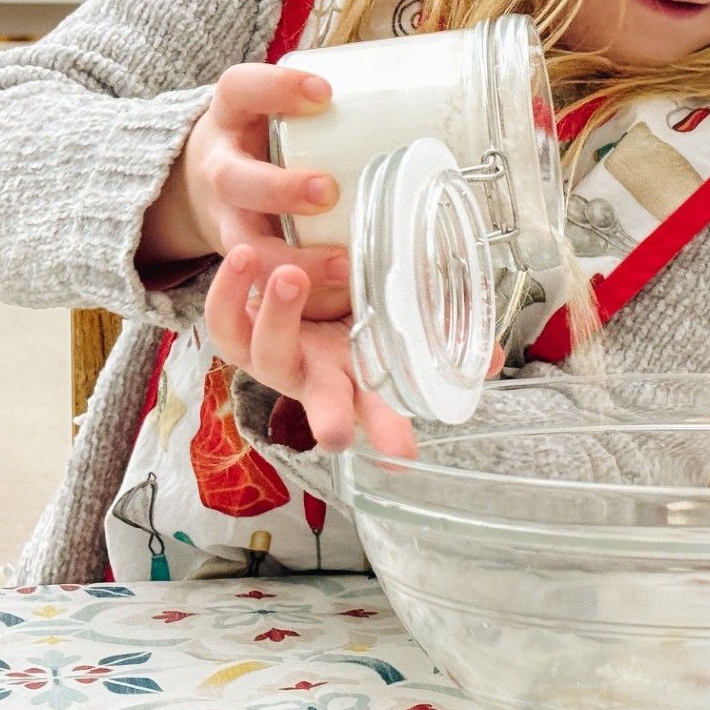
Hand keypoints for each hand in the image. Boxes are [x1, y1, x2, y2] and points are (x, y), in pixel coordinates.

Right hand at [140, 64, 349, 317]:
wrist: (202, 182)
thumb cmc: (265, 136)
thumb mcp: (277, 106)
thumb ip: (326, 101)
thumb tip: (423, 88)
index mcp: (231, 116)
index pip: (241, 90)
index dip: (275, 89)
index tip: (324, 92)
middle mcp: (219, 167)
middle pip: (235, 178)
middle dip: (280, 189)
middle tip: (327, 191)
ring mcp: (223, 217)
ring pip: (243, 245)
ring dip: (290, 257)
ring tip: (341, 264)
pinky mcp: (239, 259)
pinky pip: (261, 283)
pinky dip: (300, 292)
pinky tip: (341, 294)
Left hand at [205, 246, 418, 456]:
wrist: (283, 270)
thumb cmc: (347, 296)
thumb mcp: (388, 303)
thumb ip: (430, 313)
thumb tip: (486, 346)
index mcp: (356, 373)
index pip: (379, 408)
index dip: (389, 428)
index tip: (401, 453)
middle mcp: (314, 374)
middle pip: (324, 404)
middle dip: (330, 419)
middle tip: (337, 431)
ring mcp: (271, 357)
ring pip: (269, 354)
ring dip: (279, 319)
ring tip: (290, 276)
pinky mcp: (235, 332)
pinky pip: (223, 319)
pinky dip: (229, 290)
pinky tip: (243, 257)